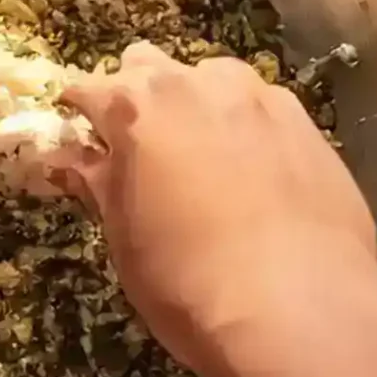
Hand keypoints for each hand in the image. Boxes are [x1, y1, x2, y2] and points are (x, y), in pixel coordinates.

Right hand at [61, 44, 376, 376]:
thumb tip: (67, 159)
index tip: (80, 144)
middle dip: (137, 97)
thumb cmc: (189, 282)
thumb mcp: (126, 240)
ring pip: (213, 80)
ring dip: (198, 106)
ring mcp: (260, 98)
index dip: (79, 117)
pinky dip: (248, 129)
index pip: (87, 89)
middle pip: (149, 66)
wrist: (300, 310)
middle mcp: (197, 85)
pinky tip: (258, 177)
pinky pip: (263, 108)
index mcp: (138, 107)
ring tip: (205, 161)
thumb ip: (99, 184)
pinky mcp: (308, 123)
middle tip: (142, 153)